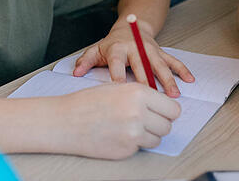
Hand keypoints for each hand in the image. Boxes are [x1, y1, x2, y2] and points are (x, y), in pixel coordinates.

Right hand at [59, 82, 180, 158]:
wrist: (65, 121)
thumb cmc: (87, 103)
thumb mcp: (117, 88)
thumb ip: (141, 96)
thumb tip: (163, 106)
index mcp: (138, 93)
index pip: (173, 108)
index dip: (167, 111)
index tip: (163, 113)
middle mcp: (139, 113)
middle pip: (167, 125)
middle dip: (159, 124)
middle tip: (145, 121)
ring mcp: (133, 133)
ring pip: (157, 139)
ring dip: (148, 135)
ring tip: (129, 127)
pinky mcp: (126, 150)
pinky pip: (141, 148)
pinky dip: (134, 143)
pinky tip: (118, 135)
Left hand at [73, 20, 193, 97]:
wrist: (130, 26)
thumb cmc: (111, 44)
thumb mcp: (96, 50)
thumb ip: (85, 61)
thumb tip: (76, 73)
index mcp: (117, 49)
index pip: (117, 63)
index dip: (118, 76)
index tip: (120, 90)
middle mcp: (135, 48)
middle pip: (142, 65)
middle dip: (148, 81)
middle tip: (152, 97)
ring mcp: (150, 49)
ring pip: (160, 64)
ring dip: (168, 79)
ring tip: (174, 94)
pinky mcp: (161, 51)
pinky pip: (173, 60)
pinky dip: (182, 70)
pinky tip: (190, 80)